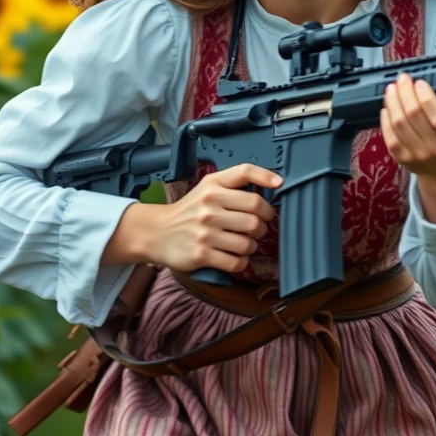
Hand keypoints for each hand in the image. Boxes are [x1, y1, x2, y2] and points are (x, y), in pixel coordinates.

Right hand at [127, 163, 281, 273]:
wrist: (156, 232)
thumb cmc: (189, 210)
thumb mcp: (207, 187)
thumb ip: (235, 182)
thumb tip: (274, 182)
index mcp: (212, 187)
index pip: (245, 173)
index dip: (266, 177)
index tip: (279, 184)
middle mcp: (209, 207)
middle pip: (255, 215)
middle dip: (262, 225)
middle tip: (256, 227)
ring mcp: (205, 232)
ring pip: (248, 242)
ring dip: (252, 246)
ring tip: (243, 243)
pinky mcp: (202, 255)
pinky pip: (237, 262)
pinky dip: (241, 262)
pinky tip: (234, 257)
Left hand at [380, 72, 435, 178]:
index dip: (426, 98)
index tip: (419, 82)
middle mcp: (435, 148)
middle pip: (414, 116)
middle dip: (405, 93)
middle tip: (402, 79)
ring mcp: (416, 154)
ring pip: (399, 124)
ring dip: (393, 102)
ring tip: (392, 88)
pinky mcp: (400, 158)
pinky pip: (389, 135)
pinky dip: (385, 118)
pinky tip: (387, 106)